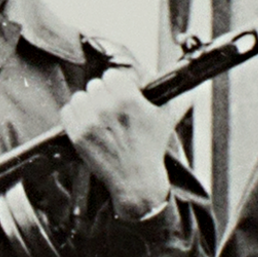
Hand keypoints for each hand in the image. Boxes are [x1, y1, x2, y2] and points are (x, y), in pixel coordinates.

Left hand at [62, 67, 172, 219]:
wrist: (136, 180)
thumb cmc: (152, 147)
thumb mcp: (167, 119)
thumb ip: (178, 97)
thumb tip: (190, 84)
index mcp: (128, 99)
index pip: (111, 75)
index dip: (117, 86)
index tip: (121, 96)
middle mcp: (107, 108)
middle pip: (95, 85)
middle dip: (103, 96)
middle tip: (112, 111)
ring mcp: (90, 122)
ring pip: (80, 97)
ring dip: (88, 105)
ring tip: (99, 118)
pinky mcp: (77, 136)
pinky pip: (67, 112)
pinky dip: (75, 116)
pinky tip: (87, 124)